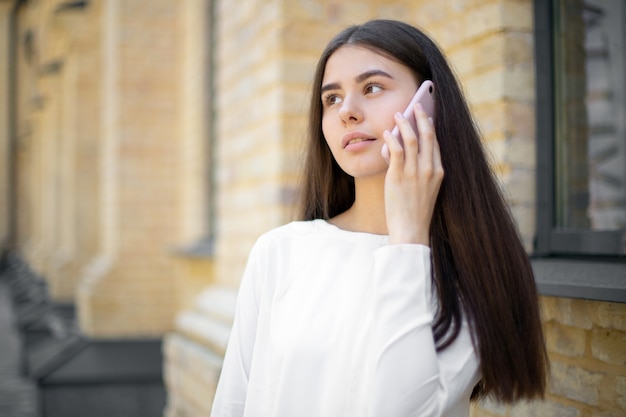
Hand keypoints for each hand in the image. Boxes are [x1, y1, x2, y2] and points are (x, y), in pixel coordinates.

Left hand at [383, 103, 443, 245]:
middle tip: (417, 105)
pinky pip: (396, 150)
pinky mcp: (399, 176)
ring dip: (405, 123)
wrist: (411, 230)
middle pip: (428, 135)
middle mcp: (429, 170)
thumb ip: (413, 170)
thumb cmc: (414, 213)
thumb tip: (396, 150)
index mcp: (439, 173)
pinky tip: (387, 132)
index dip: (431, 127)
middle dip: (422, 117)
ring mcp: (415, 172)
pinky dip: (392, 137)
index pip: (436, 144)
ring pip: (412, 138)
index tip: (427, 116)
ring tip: (399, 114)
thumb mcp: (422, 190)